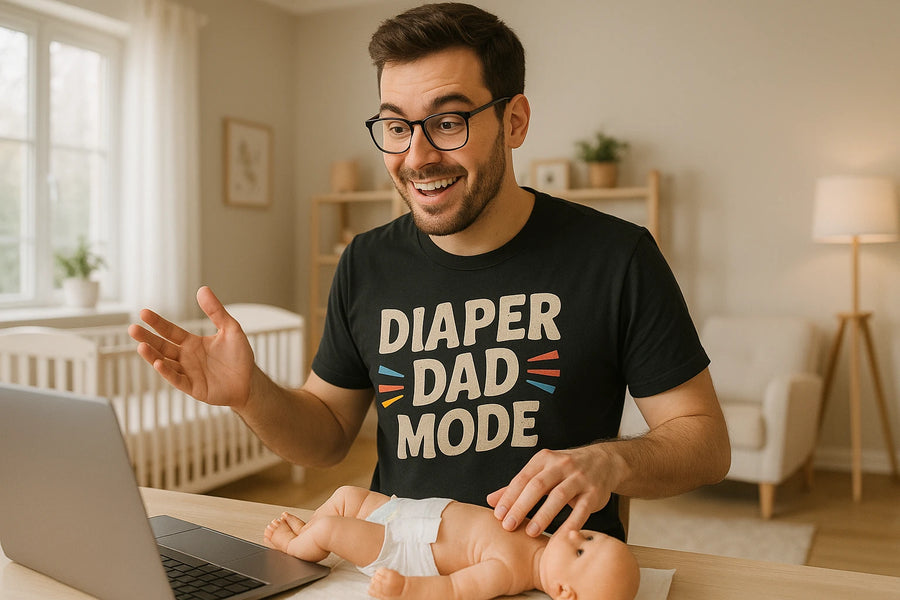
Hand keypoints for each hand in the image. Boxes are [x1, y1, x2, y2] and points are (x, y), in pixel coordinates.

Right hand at [128, 286, 253, 408]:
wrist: (249, 382)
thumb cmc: (239, 356)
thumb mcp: (231, 329)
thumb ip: (216, 311)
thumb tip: (203, 289)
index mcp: (192, 343)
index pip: (170, 331)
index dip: (158, 323)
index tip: (143, 313)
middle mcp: (186, 357)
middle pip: (162, 346)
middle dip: (148, 338)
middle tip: (132, 328)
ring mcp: (188, 373)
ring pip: (165, 363)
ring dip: (153, 356)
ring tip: (141, 346)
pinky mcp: (193, 388)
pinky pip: (177, 380)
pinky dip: (167, 372)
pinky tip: (159, 363)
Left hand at [486, 446, 614, 536]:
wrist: (604, 461)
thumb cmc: (564, 470)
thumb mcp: (541, 472)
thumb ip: (517, 486)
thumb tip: (490, 501)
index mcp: (544, 459)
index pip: (522, 478)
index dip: (509, 496)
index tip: (498, 515)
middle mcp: (561, 465)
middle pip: (538, 486)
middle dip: (521, 506)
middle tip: (508, 526)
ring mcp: (579, 478)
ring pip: (559, 496)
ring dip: (543, 515)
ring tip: (530, 532)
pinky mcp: (594, 493)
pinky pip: (581, 510)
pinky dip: (570, 524)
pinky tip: (560, 538)